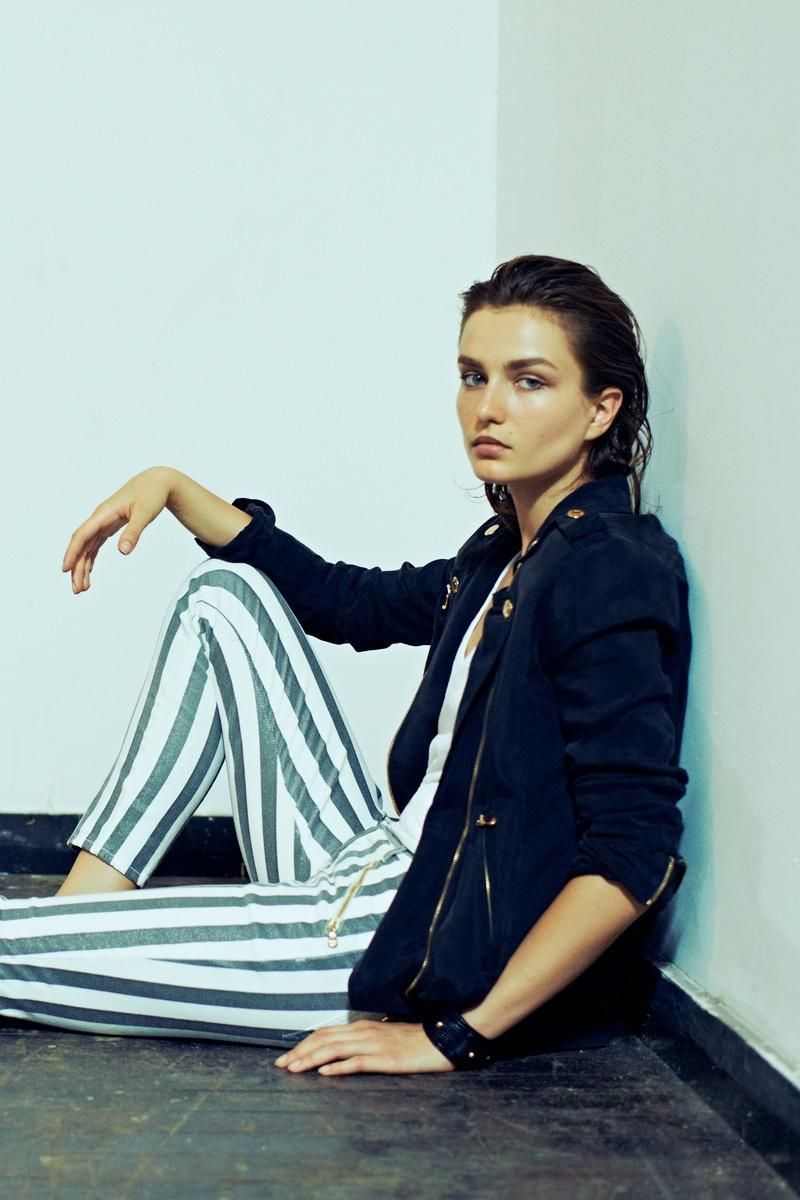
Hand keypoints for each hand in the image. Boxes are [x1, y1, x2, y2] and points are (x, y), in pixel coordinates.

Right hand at [61, 466, 173, 593]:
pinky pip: (94, 545)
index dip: (72, 553)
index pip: (82, 535)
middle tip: (77, 589)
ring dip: (83, 566)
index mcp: (103, 514)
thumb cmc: (151, 494)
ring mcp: (103, 522)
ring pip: (87, 547)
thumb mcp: (144, 513)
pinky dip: (91, 559)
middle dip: (77, 567)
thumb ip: (133, 532)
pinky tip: (89, 572)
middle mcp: (99, 519)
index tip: (66, 569)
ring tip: (82, 587)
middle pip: (81, 545)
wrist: (157, 482)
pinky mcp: (109, 526)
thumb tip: (123, 552)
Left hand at [274, 1019, 453, 1075]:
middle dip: (299, 1052)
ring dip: (311, 1059)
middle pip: (324, 1039)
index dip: (303, 1043)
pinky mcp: (385, 1059)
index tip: (285, 1056)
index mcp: (361, 1027)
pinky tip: (325, 1073)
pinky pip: (357, 1062)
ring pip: (335, 1049)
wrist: (440, 1040)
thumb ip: (361, 1042)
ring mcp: (374, 1045)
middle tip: (280, 1065)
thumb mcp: (383, 1038)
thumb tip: (338, 1052)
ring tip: (294, 1069)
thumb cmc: (412, 1042)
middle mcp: (364, 1032)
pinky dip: (338, 1067)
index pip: (325, 1032)